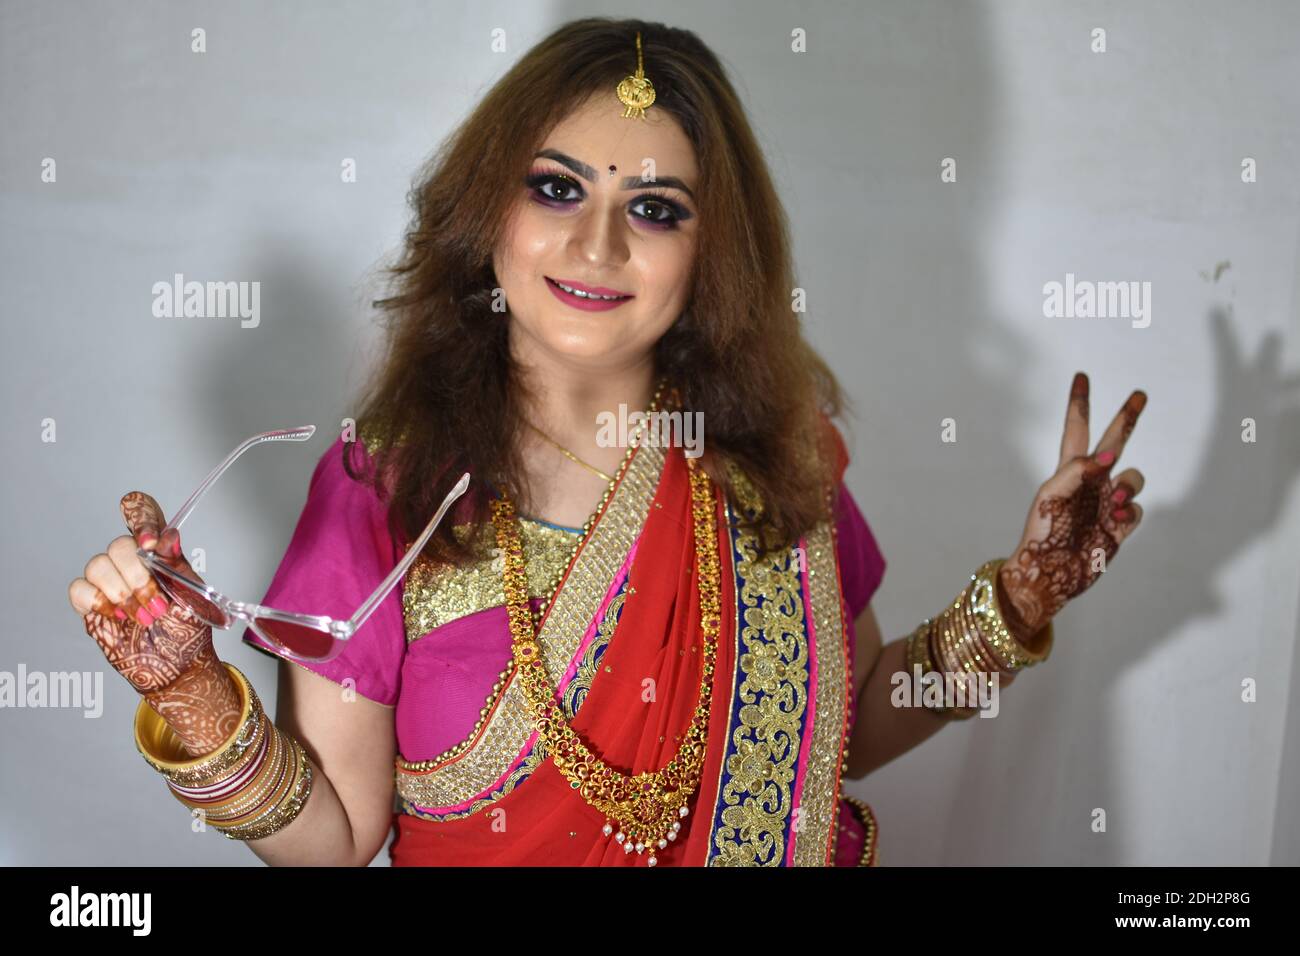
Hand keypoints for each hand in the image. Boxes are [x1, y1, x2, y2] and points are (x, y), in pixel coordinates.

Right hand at [68, 491, 217, 695]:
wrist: (178, 667)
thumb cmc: (188, 630)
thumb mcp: (193, 596)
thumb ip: (177, 566)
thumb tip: (168, 537)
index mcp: (160, 552)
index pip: (143, 513)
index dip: (140, 517)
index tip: (149, 542)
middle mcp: (132, 562)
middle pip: (118, 544)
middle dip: (138, 576)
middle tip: (157, 603)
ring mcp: (111, 582)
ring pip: (97, 564)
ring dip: (123, 594)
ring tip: (144, 616)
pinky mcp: (93, 605)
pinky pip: (79, 589)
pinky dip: (98, 602)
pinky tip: (119, 617)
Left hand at [997, 372, 1146, 640]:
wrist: (1049, 573)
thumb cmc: (1041, 533)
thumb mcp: (1050, 495)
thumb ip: (1076, 471)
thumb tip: (1107, 459)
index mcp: (1069, 470)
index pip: (1077, 429)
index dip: (1080, 404)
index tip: (1081, 377)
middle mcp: (1091, 482)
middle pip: (1115, 442)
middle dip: (1127, 419)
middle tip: (1140, 394)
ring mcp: (1106, 502)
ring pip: (1133, 478)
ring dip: (1128, 484)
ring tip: (1111, 500)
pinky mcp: (1120, 526)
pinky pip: (1136, 509)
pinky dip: (1129, 510)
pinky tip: (1113, 520)